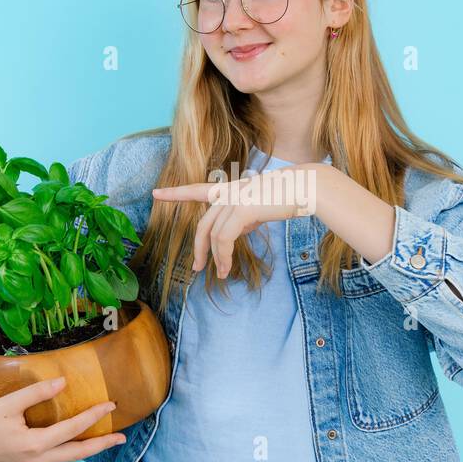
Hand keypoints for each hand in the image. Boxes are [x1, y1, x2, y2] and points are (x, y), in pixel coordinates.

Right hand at [0, 377, 124, 461]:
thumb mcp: (8, 404)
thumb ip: (36, 393)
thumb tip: (63, 382)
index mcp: (34, 446)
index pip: (72, 430)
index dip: (93, 416)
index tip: (111, 406)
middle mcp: (36, 460)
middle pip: (77, 454)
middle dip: (101, 445)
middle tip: (122, 437)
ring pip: (66, 458)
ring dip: (87, 449)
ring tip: (105, 439)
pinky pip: (55, 458)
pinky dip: (70, 450)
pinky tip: (76, 441)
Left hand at [152, 166, 317, 277]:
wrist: (306, 187)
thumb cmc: (289, 196)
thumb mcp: (261, 207)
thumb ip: (244, 217)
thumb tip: (234, 233)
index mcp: (232, 189)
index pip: (198, 189)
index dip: (176, 193)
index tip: (156, 194)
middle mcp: (229, 192)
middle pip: (204, 224)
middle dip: (197, 247)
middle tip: (195, 267)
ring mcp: (235, 199)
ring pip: (214, 235)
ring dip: (215, 258)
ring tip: (221, 274)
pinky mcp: (243, 209)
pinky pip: (224, 238)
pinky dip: (223, 256)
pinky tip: (226, 268)